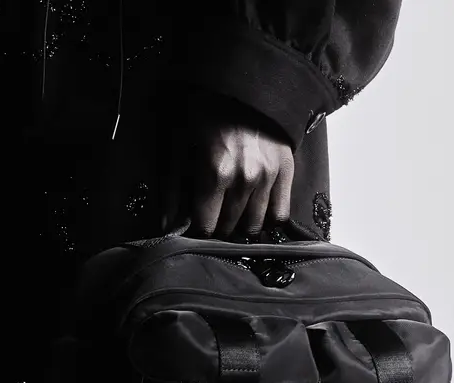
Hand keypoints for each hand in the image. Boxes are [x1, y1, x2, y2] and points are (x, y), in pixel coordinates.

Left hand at [164, 98, 294, 239]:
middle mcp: (245, 179)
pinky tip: (257, 210)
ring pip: (254, 226)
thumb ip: (173, 188)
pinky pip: (280, 213)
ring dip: (241, 225)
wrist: (244, 81)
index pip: (206, 227)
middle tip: (214, 215)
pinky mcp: (285, 170)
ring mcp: (268, 176)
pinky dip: (268, 218)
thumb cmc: (206, 109)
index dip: (199, 230)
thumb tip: (168, 226)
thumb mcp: (180, 143)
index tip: (196, 225)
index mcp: (216, 172)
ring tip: (234, 213)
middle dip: (218, 226)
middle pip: (229, 228)